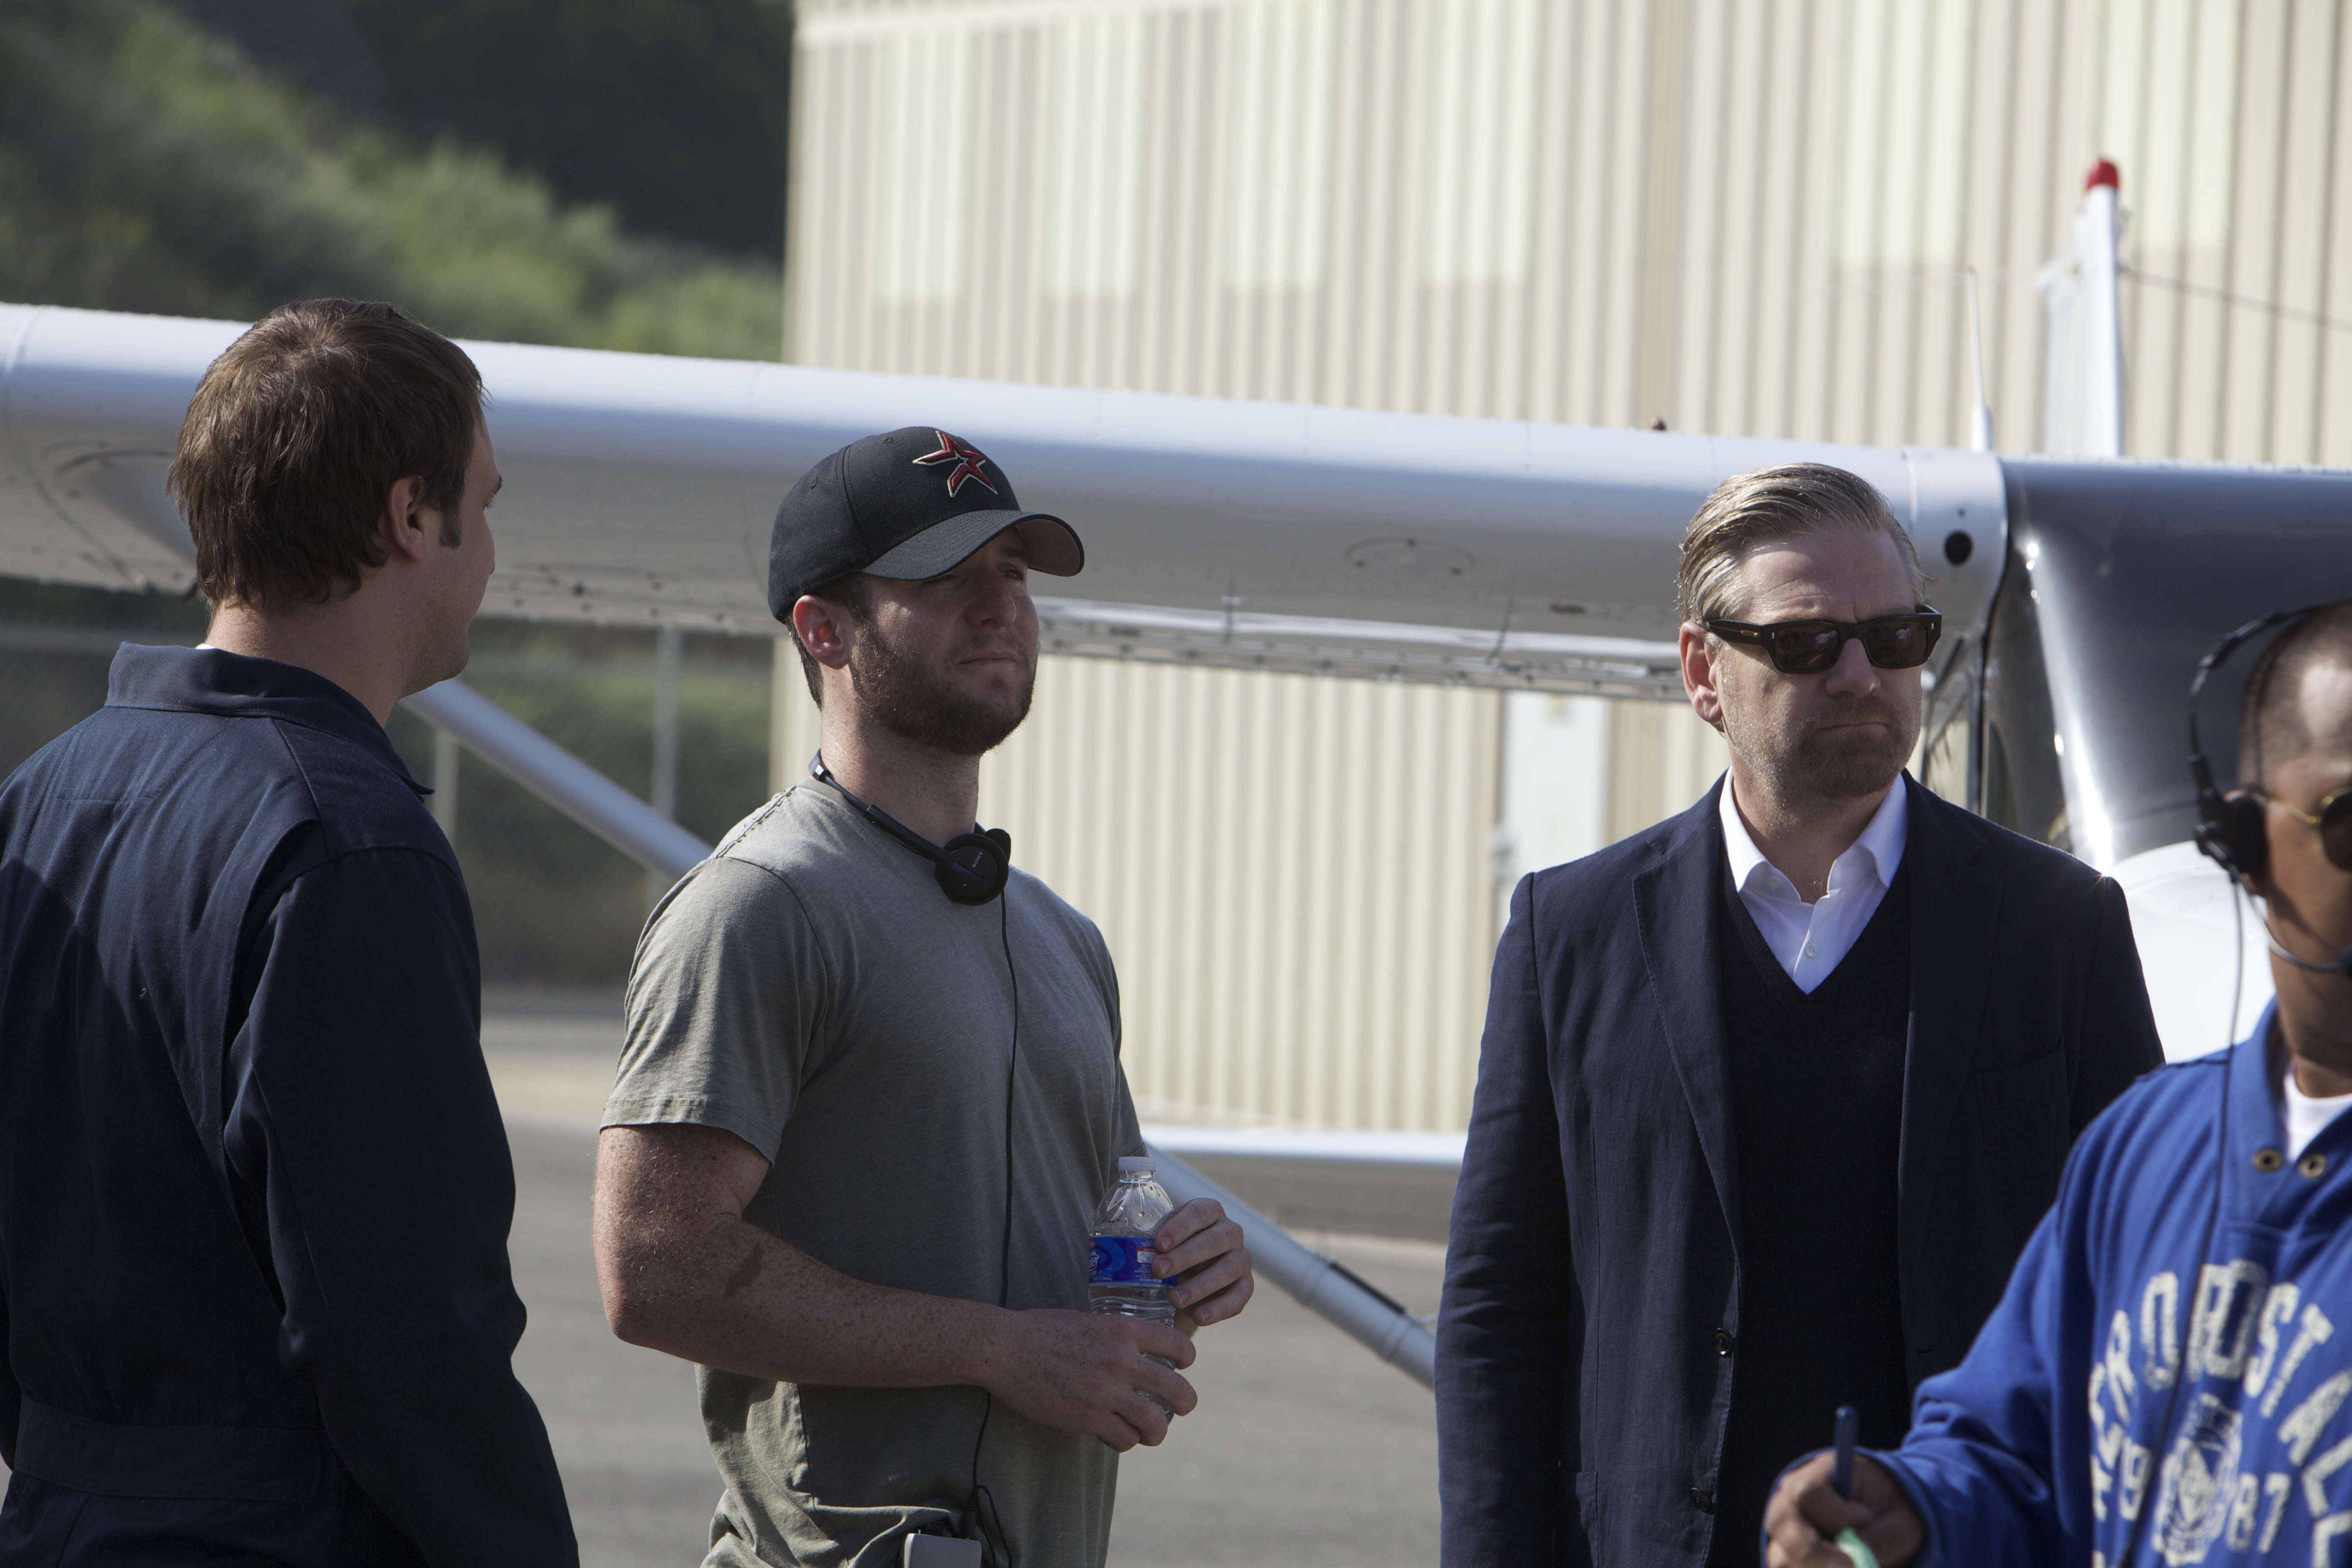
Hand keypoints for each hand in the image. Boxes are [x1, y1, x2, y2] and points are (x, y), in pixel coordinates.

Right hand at [977, 1308, 1196, 1451]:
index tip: (1184, 1366)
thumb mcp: (1089, 1320)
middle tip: (1184, 1407)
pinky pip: (1125, 1439)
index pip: (1178, 1344)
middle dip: (1187, 1402)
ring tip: (1152, 1432)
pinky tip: (1116, 1436)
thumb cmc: (1041, 1330)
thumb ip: (1115, 1337)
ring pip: (1156, 1423)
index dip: (1187, 1358)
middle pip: (1178, 1389)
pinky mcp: (1089, 1417)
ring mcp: (1107, 1391)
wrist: (1006, 1348)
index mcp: (1124, 1330)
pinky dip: (1125, 1441)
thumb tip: (1135, 1352)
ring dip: (1158, 1432)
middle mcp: (1123, 1360)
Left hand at [1154, 1197, 1253, 1330]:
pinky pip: (1240, 1295)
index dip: (1180, 1227)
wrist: (1185, 1286)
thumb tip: (1109, 1250)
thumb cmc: (1167, 1258)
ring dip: (1202, 1284)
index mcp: (1208, 1213)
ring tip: (1175, 1300)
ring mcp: (1241, 1258)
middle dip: (1186, 1256)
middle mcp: (1230, 1231)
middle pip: (1216, 1239)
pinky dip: (1220, 1307)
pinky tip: (1199, 1316)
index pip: (1199, 1213)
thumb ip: (1143, 1243)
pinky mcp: (1245, 1285)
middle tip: (1159, 1271)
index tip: (1158, 1243)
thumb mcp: (1158, 1246)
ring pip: (1230, 1267)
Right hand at [1764, 1453, 1922, 1566]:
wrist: (1881, 1520)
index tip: (1866, 1520)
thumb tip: (1858, 1562)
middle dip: (1815, 1553)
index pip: (1809, 1492)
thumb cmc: (1891, 1512)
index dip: (1836, 1514)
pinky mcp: (1785, 1555)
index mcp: (1818, 1474)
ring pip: (1781, 1556)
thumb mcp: (1902, 1521)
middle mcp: (1790, 1498)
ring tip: (1852, 1565)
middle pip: (1782, 1523)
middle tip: (1850, 1566)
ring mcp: (1784, 1530)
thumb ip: (1883, 1538)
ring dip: (1817, 1567)